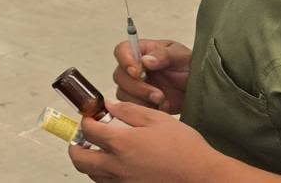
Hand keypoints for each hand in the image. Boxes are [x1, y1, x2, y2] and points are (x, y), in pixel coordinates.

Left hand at [69, 101, 231, 181]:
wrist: (204, 176)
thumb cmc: (186, 149)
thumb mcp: (158, 120)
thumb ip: (129, 111)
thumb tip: (108, 106)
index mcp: (121, 143)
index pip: (88, 130)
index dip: (86, 121)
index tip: (91, 118)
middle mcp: (117, 166)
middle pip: (79, 159)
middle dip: (76, 146)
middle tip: (83, 139)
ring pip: (92, 175)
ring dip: (90, 162)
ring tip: (101, 153)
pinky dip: (106, 176)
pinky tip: (118, 167)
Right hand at [112, 39, 190, 113]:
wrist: (199, 89)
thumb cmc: (190, 67)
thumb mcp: (181, 55)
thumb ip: (164, 55)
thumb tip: (146, 60)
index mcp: (142, 50)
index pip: (122, 51)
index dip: (125, 61)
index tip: (137, 72)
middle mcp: (135, 67)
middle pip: (120, 75)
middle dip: (137, 87)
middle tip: (157, 93)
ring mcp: (136, 85)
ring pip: (123, 93)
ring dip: (141, 99)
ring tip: (162, 100)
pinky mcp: (140, 101)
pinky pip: (132, 107)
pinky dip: (145, 109)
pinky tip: (161, 107)